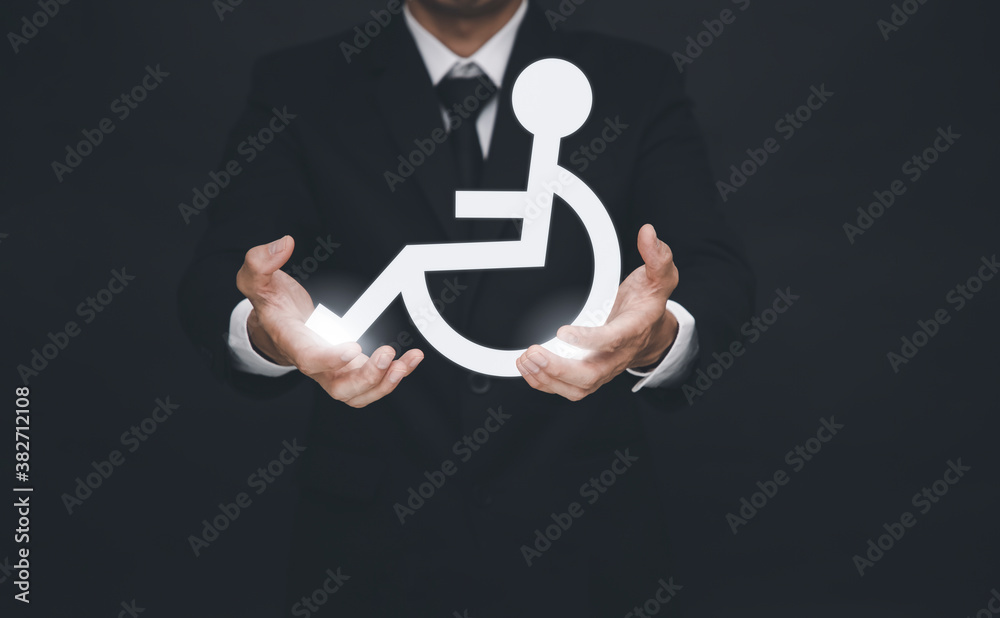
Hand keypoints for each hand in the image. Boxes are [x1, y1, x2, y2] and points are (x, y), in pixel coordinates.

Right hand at [236, 235, 423, 406]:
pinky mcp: (348, 369)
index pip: (310, 358)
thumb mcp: (255, 279)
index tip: (353, 348)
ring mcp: (332, 370)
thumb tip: (283, 245)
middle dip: (366, 376)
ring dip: (383, 383)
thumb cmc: (270, 304)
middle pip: (339, 386)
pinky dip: (391, 377)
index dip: (330, 359)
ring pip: (357, 393)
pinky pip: (369, 383)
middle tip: (386, 354)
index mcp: (292, 341)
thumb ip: (261, 262)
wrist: (275, 324)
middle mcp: (313, 362)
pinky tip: (408, 361)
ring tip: (404, 363)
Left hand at [516, 224, 678, 400]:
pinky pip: (567, 388)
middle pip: (591, 375)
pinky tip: (527, 367)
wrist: (651, 331)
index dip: (589, 339)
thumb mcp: (659, 276)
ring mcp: (603, 369)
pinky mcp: (589, 375)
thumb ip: (657, 256)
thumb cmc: (649, 302)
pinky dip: (544, 382)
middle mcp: (618, 355)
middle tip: (534, 352)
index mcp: (633, 330)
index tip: (562, 331)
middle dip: (560, 369)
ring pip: (578, 387)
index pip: (612, 339)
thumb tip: (648, 233)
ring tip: (526, 360)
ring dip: (548, 378)